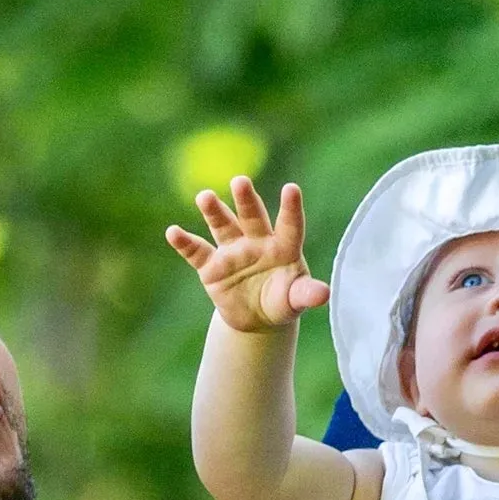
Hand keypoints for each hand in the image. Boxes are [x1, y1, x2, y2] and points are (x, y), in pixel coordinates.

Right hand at [166, 177, 330, 332]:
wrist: (256, 317)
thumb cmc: (281, 301)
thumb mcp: (294, 300)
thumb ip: (306, 294)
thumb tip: (324, 294)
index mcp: (283, 245)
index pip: (289, 225)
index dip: (290, 208)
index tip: (291, 189)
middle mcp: (257, 240)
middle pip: (252, 216)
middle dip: (246, 200)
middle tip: (240, 182)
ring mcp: (233, 250)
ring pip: (223, 225)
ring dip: (214, 211)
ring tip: (205, 197)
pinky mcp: (212, 266)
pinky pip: (197, 252)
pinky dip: (184, 243)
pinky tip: (173, 233)